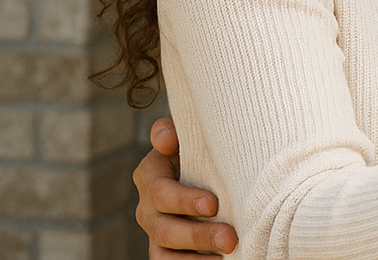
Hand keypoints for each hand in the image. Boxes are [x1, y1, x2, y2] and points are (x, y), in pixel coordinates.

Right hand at [134, 117, 238, 257]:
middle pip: (164, 229)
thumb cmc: (201, 146)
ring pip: (165, 254)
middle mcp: (148, 208)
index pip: (160, 192)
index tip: (213, 204)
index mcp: (150, 176)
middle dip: (197, 235)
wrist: (208, 165)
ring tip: (228, 252)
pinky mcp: (167, 251)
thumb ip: (170, 130)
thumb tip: (165, 140)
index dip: (184, 201)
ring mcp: (157, 232)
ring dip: (196, 257)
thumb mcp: (187, 134)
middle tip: (229, 238)